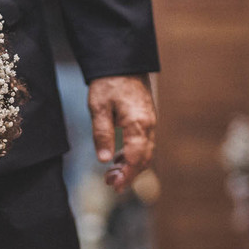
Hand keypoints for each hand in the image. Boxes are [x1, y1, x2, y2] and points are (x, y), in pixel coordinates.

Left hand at [88, 74, 155, 190]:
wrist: (122, 61)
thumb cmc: (109, 82)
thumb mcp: (98, 107)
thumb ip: (102, 133)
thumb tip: (104, 159)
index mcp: (138, 123)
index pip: (136, 157)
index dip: (126, 174)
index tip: (115, 186)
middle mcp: (149, 125)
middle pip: (144, 158)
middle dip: (129, 174)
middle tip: (110, 184)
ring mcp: (150, 122)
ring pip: (145, 153)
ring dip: (130, 166)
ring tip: (111, 174)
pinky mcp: (146, 120)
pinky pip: (143, 144)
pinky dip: (132, 155)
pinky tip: (118, 159)